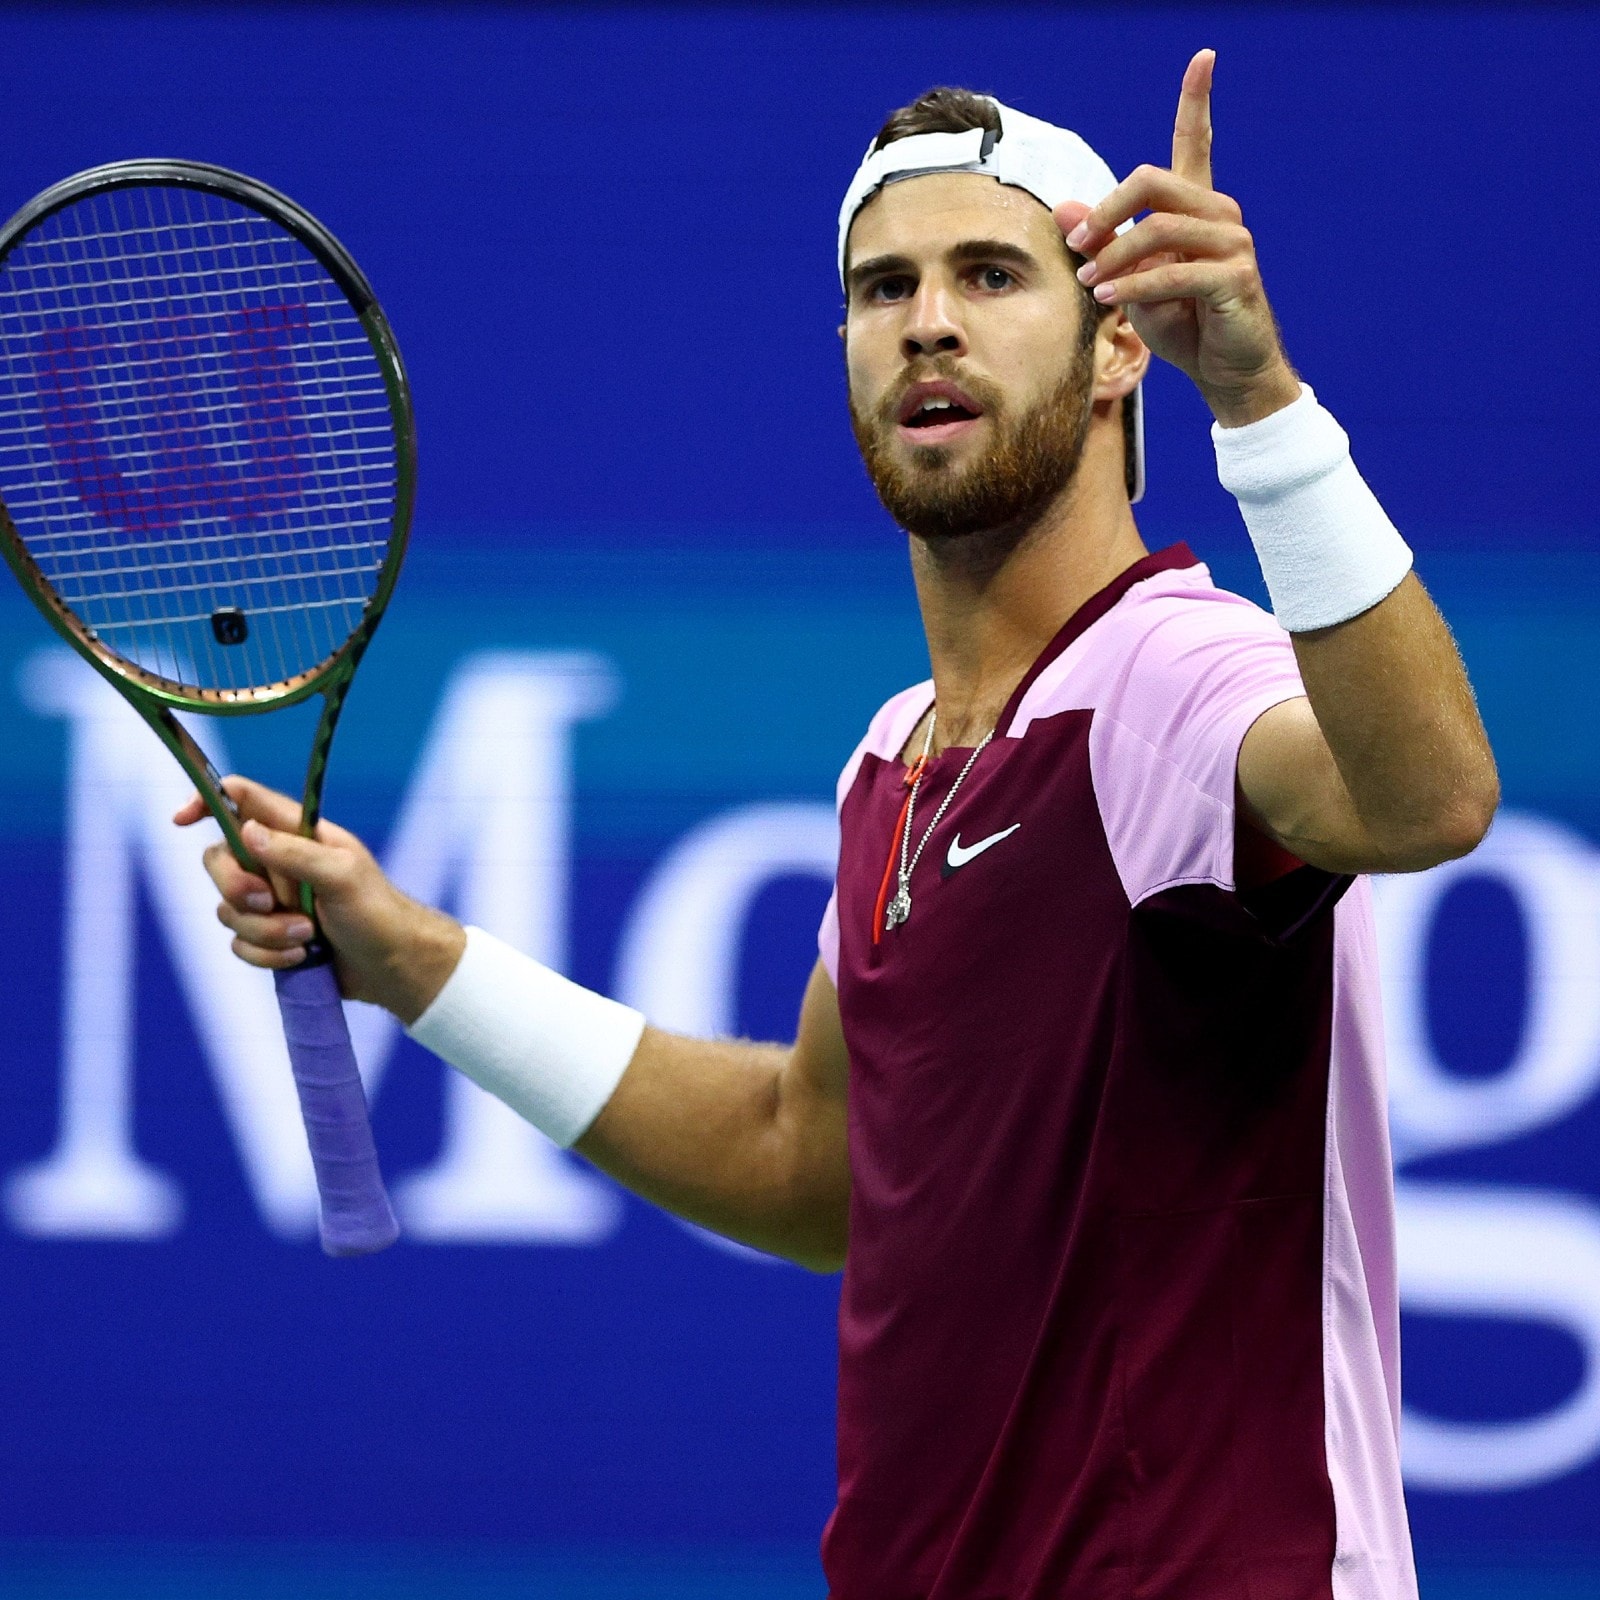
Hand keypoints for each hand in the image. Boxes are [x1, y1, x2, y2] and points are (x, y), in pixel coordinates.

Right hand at [173, 776, 464, 1023]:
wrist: (393, 967)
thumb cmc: (378, 912)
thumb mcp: (343, 875)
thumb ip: (295, 853)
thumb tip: (246, 831)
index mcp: (298, 834)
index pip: (243, 802)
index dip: (207, 801)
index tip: (182, 819)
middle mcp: (278, 863)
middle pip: (218, 860)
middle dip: (236, 888)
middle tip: (270, 902)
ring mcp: (272, 902)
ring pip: (227, 909)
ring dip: (264, 930)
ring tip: (307, 937)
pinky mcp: (270, 937)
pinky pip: (239, 943)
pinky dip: (266, 954)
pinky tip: (300, 958)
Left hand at [1056, 49, 1300, 426]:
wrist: (1225, 371)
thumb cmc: (1183, 324)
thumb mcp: (1131, 280)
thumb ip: (1104, 243)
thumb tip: (1064, 209)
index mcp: (1197, 208)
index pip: (1196, 143)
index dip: (1197, 100)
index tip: (1203, 57)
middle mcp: (1219, 213)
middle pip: (1151, 182)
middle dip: (1105, 212)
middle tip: (1076, 247)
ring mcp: (1232, 242)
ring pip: (1157, 229)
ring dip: (1113, 258)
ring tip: (1089, 285)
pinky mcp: (1235, 276)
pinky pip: (1173, 273)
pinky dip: (1134, 286)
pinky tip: (1108, 299)